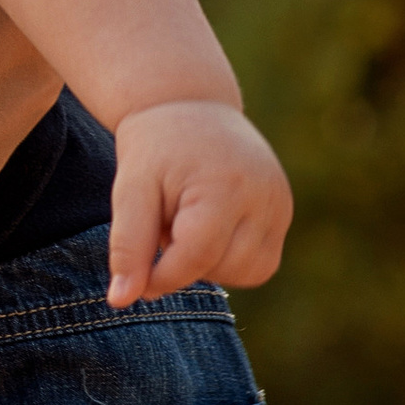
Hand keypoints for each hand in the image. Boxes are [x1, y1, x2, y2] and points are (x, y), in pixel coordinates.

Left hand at [106, 99, 290, 306]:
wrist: (189, 103)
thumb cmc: (154, 148)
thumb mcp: (130, 190)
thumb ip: (128, 246)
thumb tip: (120, 301)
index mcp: (224, 187)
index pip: (195, 258)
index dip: (160, 276)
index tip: (136, 275)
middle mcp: (264, 196)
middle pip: (225, 268)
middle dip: (187, 264)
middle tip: (164, 227)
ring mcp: (281, 203)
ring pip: (252, 271)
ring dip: (213, 264)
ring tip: (188, 224)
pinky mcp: (284, 209)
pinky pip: (262, 260)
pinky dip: (231, 257)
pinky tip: (208, 226)